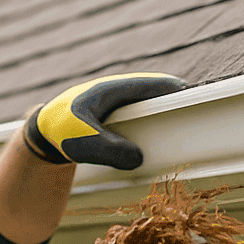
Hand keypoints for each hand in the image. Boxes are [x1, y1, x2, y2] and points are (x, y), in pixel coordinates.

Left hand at [23, 72, 186, 169]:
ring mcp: (120, 104)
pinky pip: (143, 118)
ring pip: (152, 106)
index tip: (200, 102)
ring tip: (188, 132)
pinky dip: (155, 126)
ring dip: (167, 116)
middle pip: (159, 94)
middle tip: (201, 120)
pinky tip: (164, 142)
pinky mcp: (118, 117)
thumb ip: (109, 151)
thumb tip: (139, 158)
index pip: (156, 85)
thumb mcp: (83, 143)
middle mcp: (121, 92)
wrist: (42, 133)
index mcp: (114, 88)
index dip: (178, 92)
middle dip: (178, 104)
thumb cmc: (60, 131)